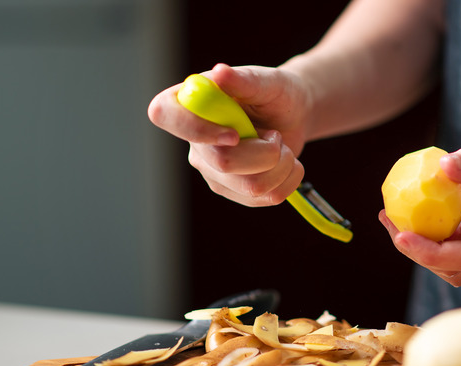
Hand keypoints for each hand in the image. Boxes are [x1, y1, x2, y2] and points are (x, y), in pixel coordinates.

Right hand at [148, 63, 310, 205]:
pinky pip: (265, 198)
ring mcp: (212, 170)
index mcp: (192, 103)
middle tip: (275, 135)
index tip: (234, 133)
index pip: (165, 115)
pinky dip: (288, 180)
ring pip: (251, 186)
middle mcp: (196, 141)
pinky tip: (285, 163)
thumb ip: (243, 79)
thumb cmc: (277, 93)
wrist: (295, 117)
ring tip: (282, 147)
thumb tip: (220, 72)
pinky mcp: (233, 190)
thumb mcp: (267, 81)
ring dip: (283, 166)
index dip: (196, 129)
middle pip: (223, 162)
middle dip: (266, 151)